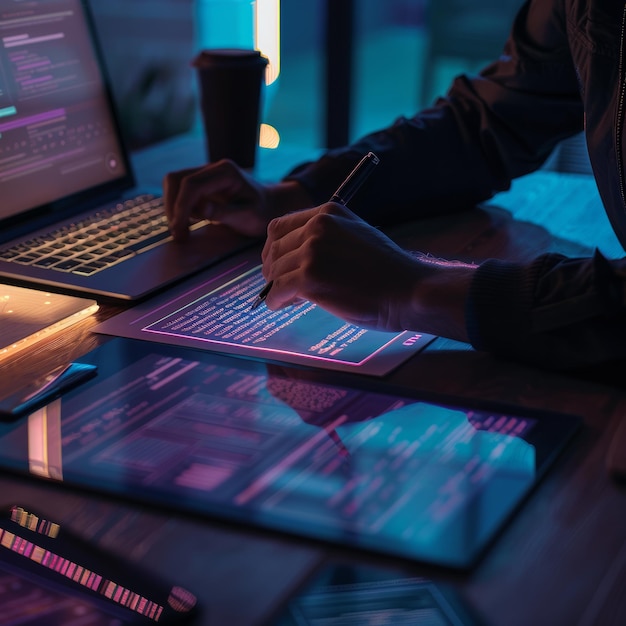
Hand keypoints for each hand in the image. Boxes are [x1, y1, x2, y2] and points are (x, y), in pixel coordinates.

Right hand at [164, 159, 303, 240]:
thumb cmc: (261, 212)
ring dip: (173, 207)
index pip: (192, 184)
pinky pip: (179, 190)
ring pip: (173, 183)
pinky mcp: (200, 182)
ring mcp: (204, 172)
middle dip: (173, 207)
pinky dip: (178, 207)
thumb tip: (201, 208)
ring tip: (182, 232)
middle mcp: (212, 167)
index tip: (179, 229)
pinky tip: (188, 223)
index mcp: (226, 172)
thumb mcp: (247, 216)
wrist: (269, 206)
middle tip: (178, 234)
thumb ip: (224, 212)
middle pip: (176, 179)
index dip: (181, 207)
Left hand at [260, 202, 475, 339]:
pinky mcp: (310, 278)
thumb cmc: (387, 271)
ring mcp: (312, 252)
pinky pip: (277, 290)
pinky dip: (275, 301)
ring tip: (288, 300)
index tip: (277, 264)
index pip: (280, 226)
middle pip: (273, 248)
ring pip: (274, 271)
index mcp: (328, 213)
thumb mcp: (355, 237)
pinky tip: (283, 306)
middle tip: (279, 286)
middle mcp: (317, 227)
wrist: (409, 290)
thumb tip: (293, 255)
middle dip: (272, 269)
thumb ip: (326, 238)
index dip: (274, 248)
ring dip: (276, 288)